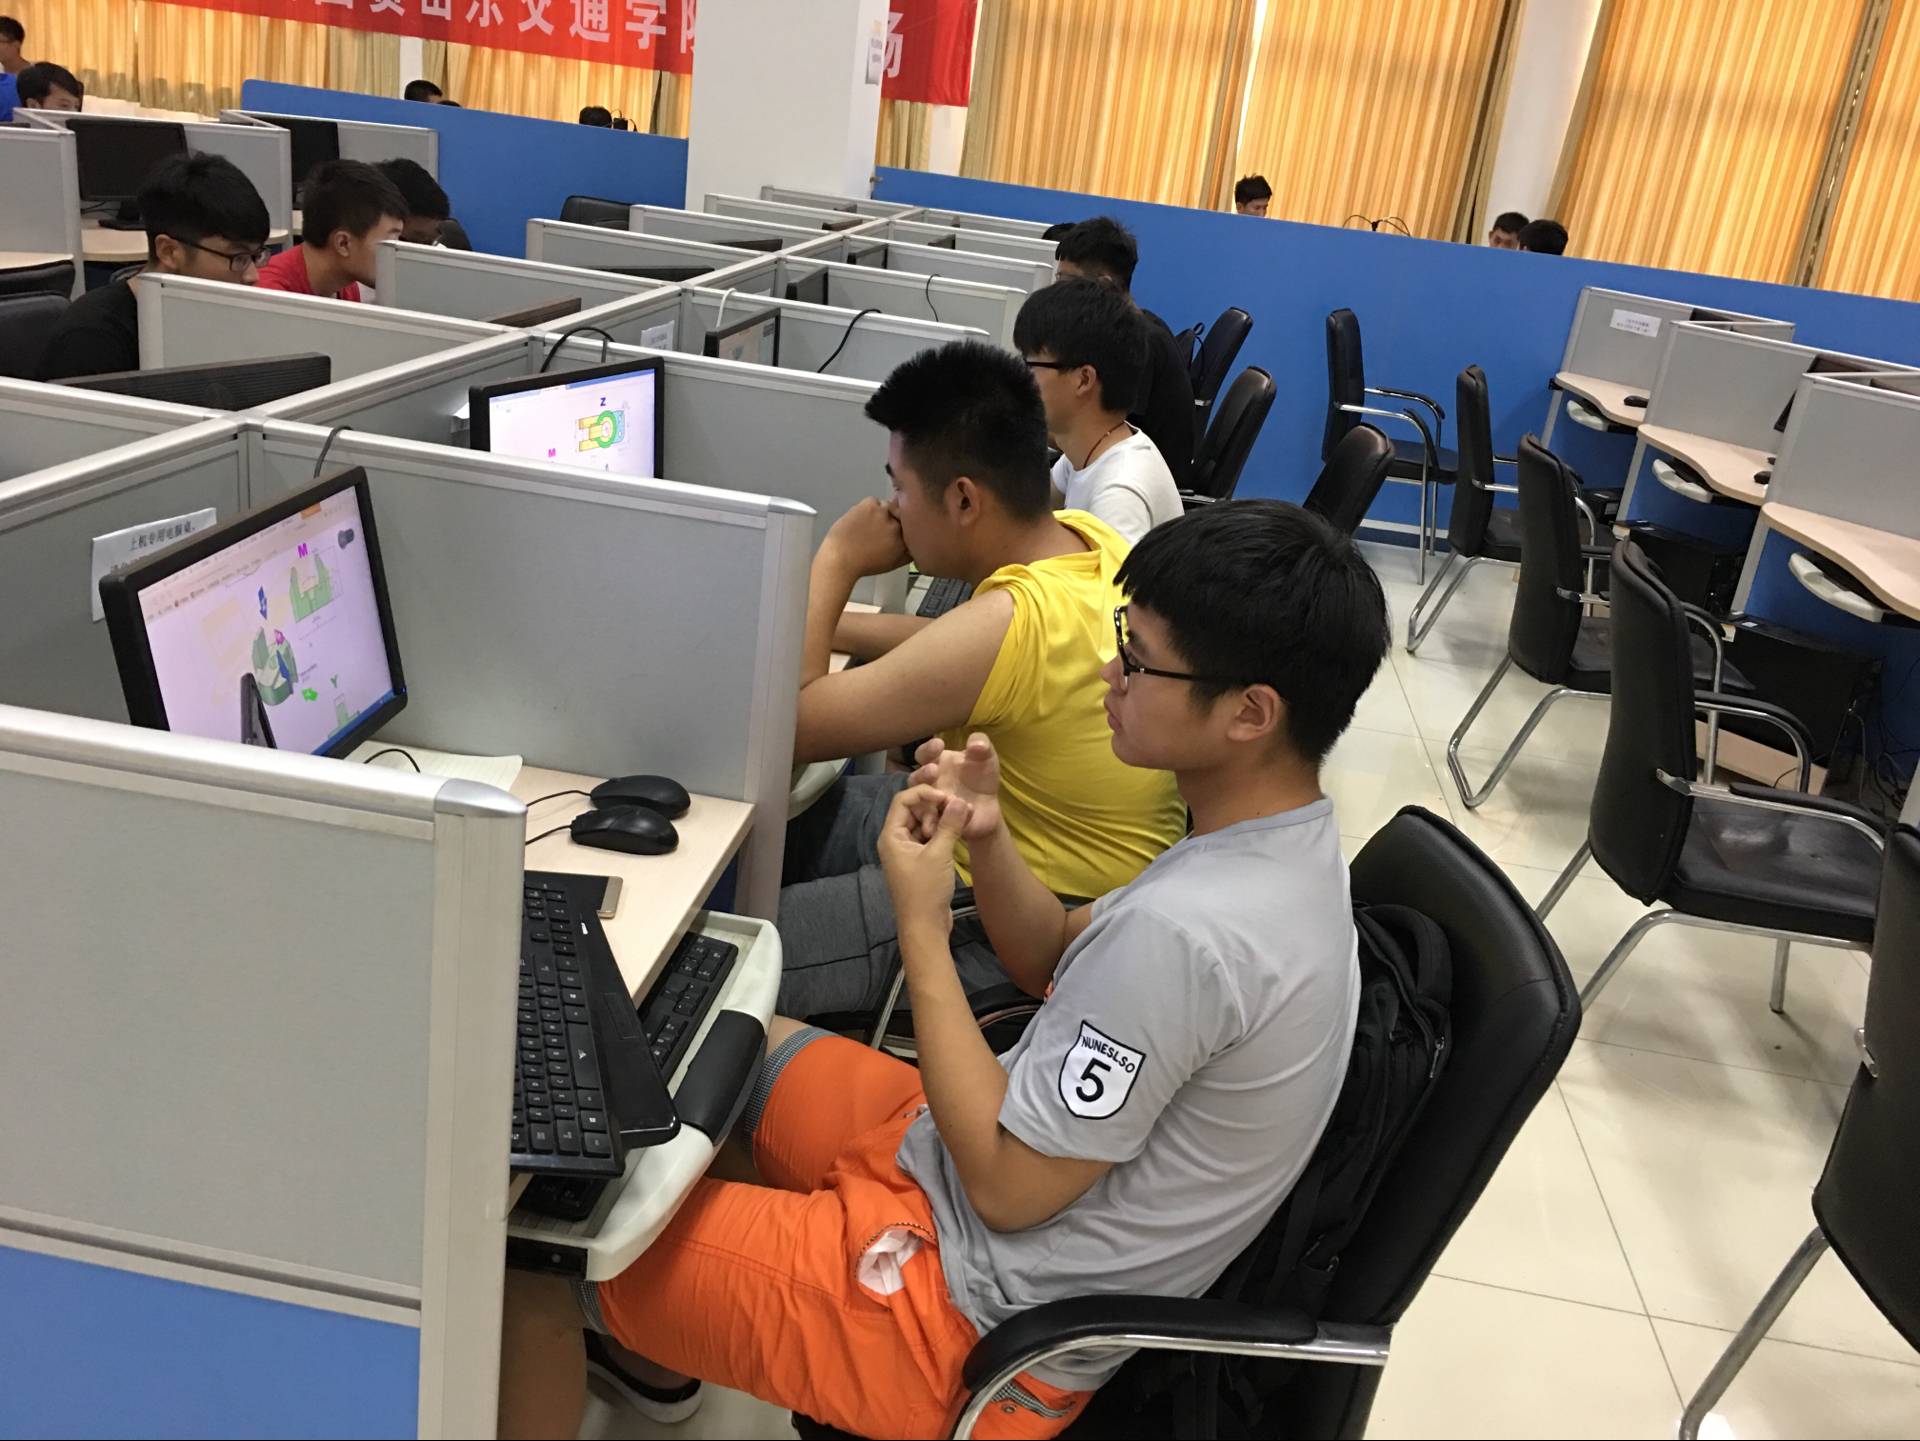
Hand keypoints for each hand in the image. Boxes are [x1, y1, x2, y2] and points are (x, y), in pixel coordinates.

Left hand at [823, 497, 908, 578]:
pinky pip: (874, 501)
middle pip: (903, 514)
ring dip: (882, 513)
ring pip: (889, 506)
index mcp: (906, 541)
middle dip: (895, 519)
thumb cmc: (863, 564)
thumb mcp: (893, 563)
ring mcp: (885, 514)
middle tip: (880, 528)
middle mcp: (898, 526)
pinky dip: (868, 507)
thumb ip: (909, 553)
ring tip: (869, 525)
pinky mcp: (871, 505)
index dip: (907, 526)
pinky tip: (862, 520)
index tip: (899, 528)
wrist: (841, 558)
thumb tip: (916, 544)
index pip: (914, 526)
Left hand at [877, 783, 971, 934]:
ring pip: (923, 823)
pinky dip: (942, 832)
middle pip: (914, 810)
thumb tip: (960, 800)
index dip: (925, 793)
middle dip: (935, 806)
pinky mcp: (919, 861)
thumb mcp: (939, 854)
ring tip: (960, 821)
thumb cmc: (926, 890)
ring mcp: (907, 851)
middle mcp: (895, 840)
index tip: (947, 797)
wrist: (925, 927)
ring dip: (941, 820)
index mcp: (891, 836)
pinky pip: (929, 837)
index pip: (903, 800)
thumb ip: (949, 825)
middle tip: (957, 811)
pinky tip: (958, 831)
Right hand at [910, 733, 1002, 842]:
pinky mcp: (936, 822)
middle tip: (934, 770)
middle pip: (915, 778)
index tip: (939, 745)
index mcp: (936, 762)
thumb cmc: (982, 777)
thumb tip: (975, 744)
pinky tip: (952, 817)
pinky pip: (932, 822)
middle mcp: (928, 782)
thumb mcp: (986, 757)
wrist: (988, 809)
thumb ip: (982, 745)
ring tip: (944, 797)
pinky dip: (940, 820)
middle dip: (922, 774)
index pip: (924, 754)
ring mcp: (929, 803)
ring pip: (919, 801)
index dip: (928, 749)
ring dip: (928, 798)